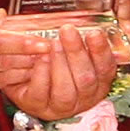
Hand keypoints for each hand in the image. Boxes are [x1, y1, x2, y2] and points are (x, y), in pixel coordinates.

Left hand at [1, 22, 117, 121]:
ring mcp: (61, 106)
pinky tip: (40, 59)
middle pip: (86, 79)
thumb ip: (85, 39)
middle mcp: (83, 98)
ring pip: (66, 91)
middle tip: (68, 31)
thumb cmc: (53, 59)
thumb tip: (97, 23)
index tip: (94, 32)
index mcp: (98, 82)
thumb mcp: (72, 47)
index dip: (101, 51)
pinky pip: (41, 94)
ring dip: (60, 64)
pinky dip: (41, 75)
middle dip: (77, 53)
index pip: (106, 68)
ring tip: (53, 43)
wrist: (23, 74)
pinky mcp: (38, 107)